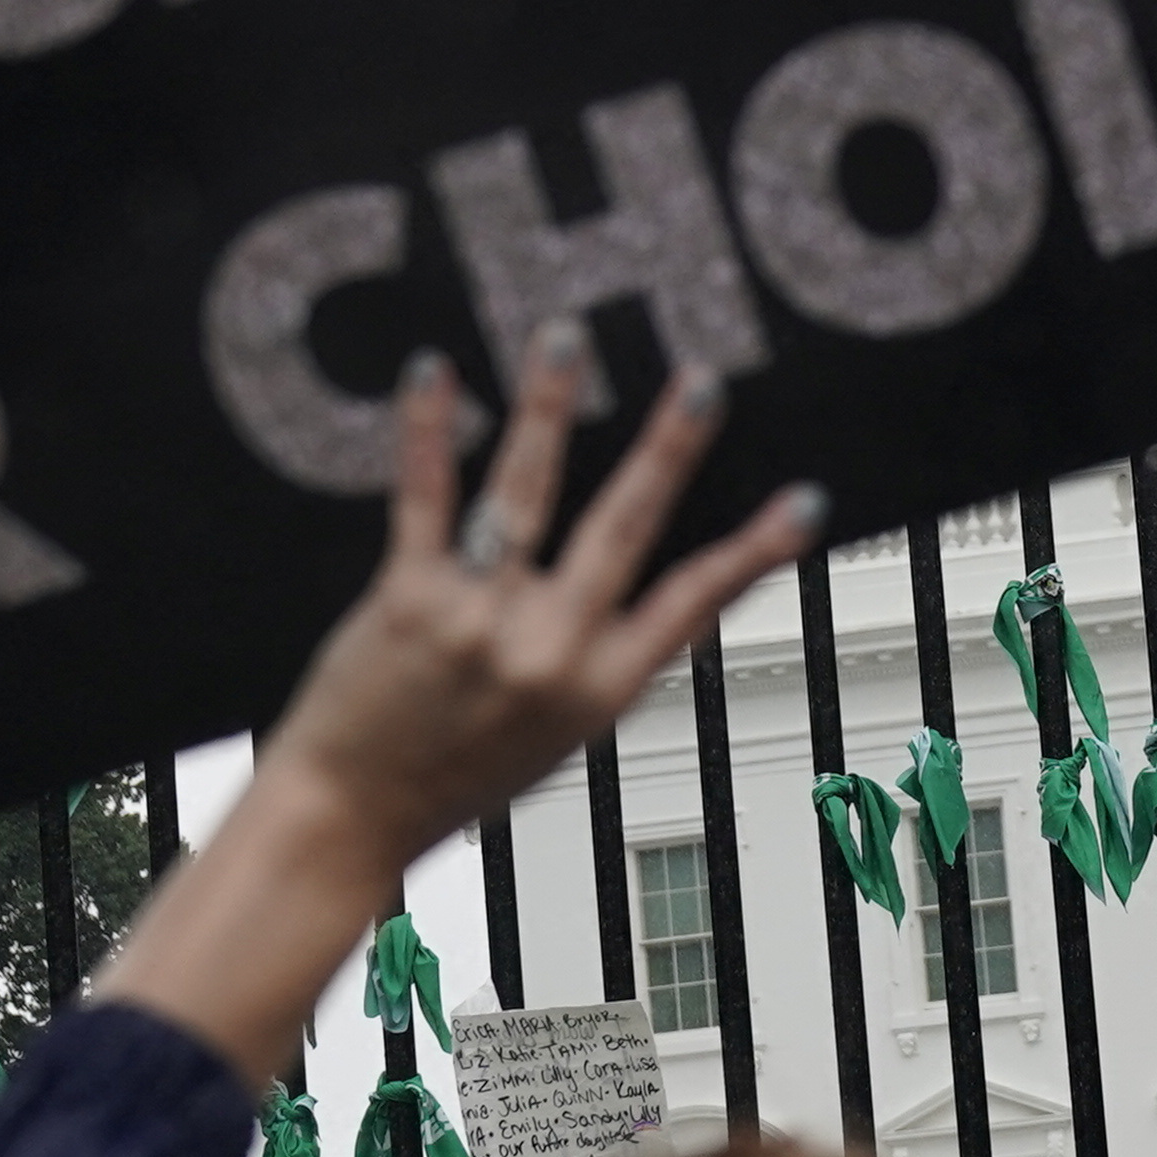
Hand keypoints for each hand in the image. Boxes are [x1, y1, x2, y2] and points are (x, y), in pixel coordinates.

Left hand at [236, 343, 825, 881]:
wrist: (352, 814)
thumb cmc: (451, 779)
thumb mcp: (559, 741)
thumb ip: (606, 668)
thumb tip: (679, 613)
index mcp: (597, 688)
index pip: (694, 604)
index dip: (755, 552)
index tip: (804, 505)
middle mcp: (546, 650)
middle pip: (623, 528)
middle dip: (668, 450)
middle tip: (703, 385)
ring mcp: (478, 620)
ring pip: (526, 492)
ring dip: (550, 408)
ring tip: (567, 342)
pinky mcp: (408, 598)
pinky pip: (425, 497)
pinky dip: (427, 430)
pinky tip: (434, 374)